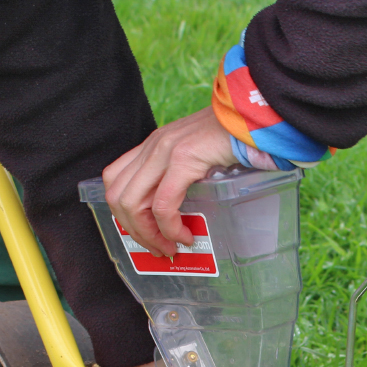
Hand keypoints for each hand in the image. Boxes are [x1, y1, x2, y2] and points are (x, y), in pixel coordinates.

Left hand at [103, 106, 235, 256]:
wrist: (252, 117)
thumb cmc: (232, 139)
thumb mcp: (196, 154)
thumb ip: (181, 174)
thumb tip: (178, 211)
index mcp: (152, 144)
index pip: (115, 182)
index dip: (123, 215)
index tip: (146, 235)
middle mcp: (152, 146)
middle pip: (118, 197)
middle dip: (135, 231)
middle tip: (158, 248)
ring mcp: (164, 151)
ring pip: (133, 204)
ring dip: (149, 234)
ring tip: (170, 246)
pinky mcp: (183, 160)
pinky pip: (163, 204)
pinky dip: (170, 228)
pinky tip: (185, 236)